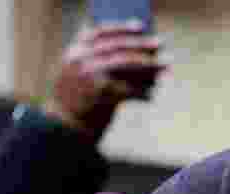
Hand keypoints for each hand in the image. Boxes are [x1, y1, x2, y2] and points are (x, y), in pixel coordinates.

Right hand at [44, 21, 166, 141]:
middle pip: (119, 47)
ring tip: (166, 66)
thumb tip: (134, 54)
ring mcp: (92, 75)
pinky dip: (143, 92)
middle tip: (160, 44)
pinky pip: (131, 89)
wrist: (63, 130)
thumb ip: (94, 61)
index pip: (101, 33)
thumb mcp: (76, 76)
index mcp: (75, 52)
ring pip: (127, 64)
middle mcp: (82, 59)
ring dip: (150, 65)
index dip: (122, 29)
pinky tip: (151, 95)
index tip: (140, 27)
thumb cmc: (75, 105)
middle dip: (142, 45)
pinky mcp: (104, 94)